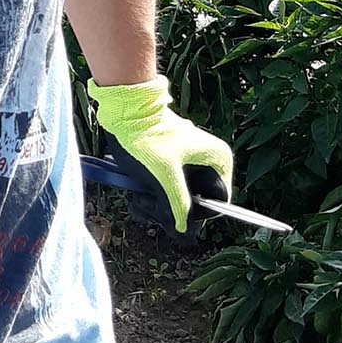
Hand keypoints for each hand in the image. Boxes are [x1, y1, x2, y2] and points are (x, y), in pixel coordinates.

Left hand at [87, 74, 233, 233]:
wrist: (124, 110)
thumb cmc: (146, 138)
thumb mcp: (164, 177)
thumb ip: (177, 206)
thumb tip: (184, 233)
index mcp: (218, 159)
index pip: (217, 203)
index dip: (195, 215)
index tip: (172, 216)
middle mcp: (209, 159)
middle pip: (196, 202)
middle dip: (170, 209)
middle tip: (146, 204)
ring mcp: (191, 160)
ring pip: (179, 197)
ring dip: (158, 204)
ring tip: (138, 197)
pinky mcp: (174, 161)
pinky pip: (168, 187)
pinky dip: (153, 194)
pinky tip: (137, 192)